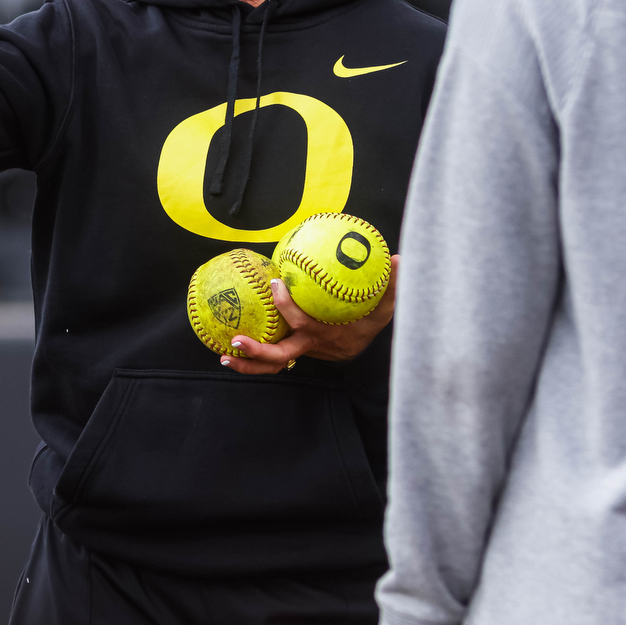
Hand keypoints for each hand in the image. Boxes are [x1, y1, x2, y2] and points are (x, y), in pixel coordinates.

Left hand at [223, 255, 399, 375]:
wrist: (366, 349)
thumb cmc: (370, 323)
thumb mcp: (385, 306)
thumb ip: (392, 285)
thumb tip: (402, 259)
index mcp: (322, 333)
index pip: (301, 321)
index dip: (287, 305)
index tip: (276, 284)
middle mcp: (307, 346)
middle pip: (279, 356)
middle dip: (256, 351)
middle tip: (235, 340)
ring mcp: (299, 352)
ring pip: (272, 365)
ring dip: (247, 364)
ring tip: (223, 357)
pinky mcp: (294, 351)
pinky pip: (271, 359)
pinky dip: (252, 359)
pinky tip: (232, 349)